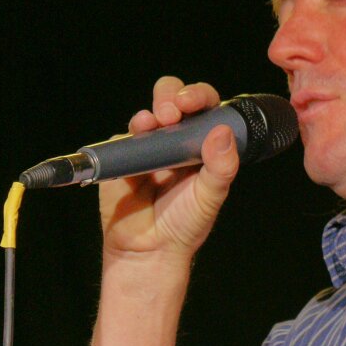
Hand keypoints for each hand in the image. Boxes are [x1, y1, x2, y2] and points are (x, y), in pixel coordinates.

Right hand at [98, 76, 240, 262]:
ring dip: (152, 111)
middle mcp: (175, 140)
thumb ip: (221, 167)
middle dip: (173, 94)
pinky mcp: (123, 157)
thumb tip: (222, 132)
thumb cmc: (184, 225)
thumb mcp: (210, 198)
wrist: (149, 251)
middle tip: (174, 109)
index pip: (204, 107)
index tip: (193, 103)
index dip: (199, 96)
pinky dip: (130, 133)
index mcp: (202, 144)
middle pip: (173, 98)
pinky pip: (123, 137)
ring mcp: (148, 146)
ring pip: (148, 113)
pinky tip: (136, 137)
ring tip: (154, 123)